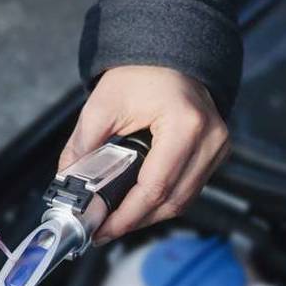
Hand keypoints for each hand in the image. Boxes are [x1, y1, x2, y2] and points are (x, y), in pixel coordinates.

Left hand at [58, 66, 229, 243]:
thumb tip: (67, 182)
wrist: (168, 54)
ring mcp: (218, 146)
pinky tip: (137, 205)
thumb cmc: (140, 73)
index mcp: (184, 125)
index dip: (126, 216)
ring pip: (184, 201)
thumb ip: (82, 147)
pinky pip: (190, 189)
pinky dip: (163, 201)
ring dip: (149, 216)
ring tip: (117, 221)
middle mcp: (210, 139)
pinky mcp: (216, 152)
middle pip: (173, 202)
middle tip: (104, 231)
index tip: (102, 229)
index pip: (155, 187)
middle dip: (135, 222)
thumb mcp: (102, 106)